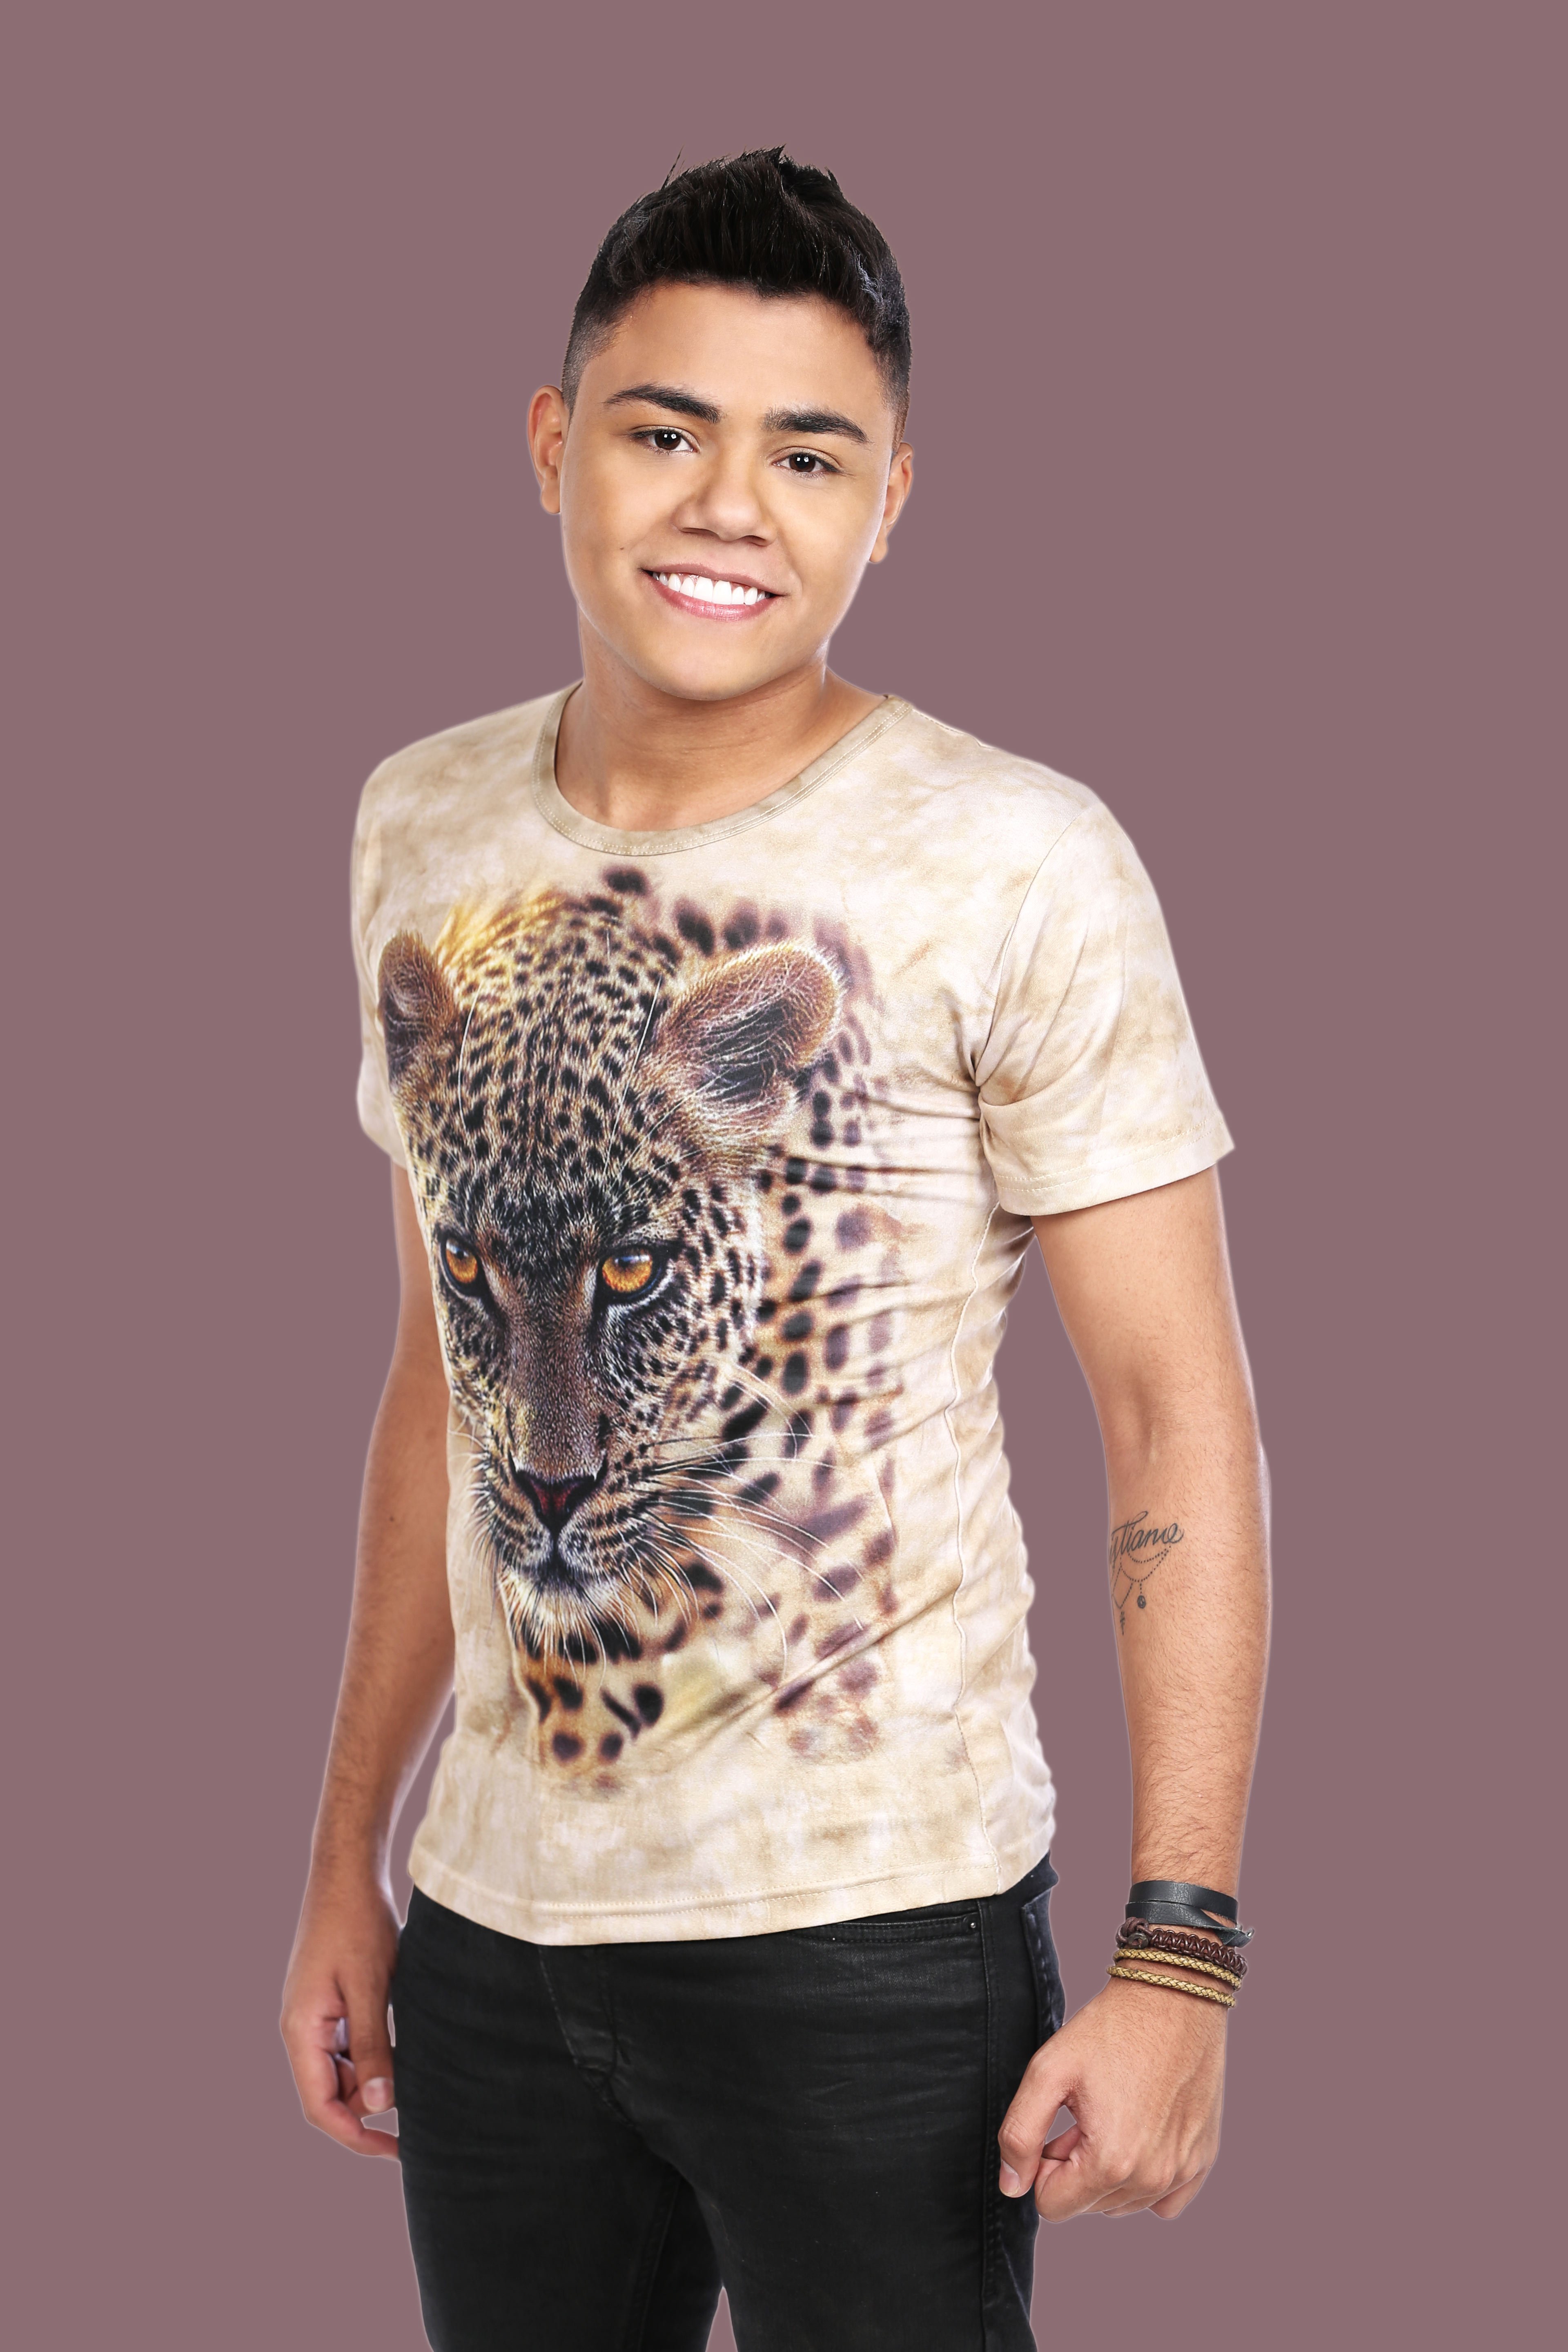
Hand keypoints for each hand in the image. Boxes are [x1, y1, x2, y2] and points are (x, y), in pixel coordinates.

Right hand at [281, 1872, 402, 2158]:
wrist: (347, 1874)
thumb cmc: (357, 1923)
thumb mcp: (372, 1986)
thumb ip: (373, 2045)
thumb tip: (380, 2104)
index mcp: (301, 2031)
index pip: (320, 2106)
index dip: (354, 2136)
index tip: (394, 2150)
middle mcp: (301, 2030)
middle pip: (330, 2094)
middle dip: (368, 2108)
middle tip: (420, 2106)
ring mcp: (313, 2016)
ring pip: (341, 2071)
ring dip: (373, 2078)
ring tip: (417, 2072)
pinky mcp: (328, 2003)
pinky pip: (347, 2045)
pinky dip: (372, 2053)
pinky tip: (401, 2045)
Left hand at [998, 1977, 1226, 2218]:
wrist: (1173, 1996)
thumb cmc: (1111, 2028)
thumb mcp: (1048, 2070)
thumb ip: (1019, 2134)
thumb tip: (1012, 2185)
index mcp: (1110, 2163)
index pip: (1052, 2206)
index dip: (1043, 2165)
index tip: (1060, 2125)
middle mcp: (1152, 2179)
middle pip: (1088, 2206)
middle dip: (1077, 2166)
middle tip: (1087, 2113)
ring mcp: (1183, 2172)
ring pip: (1123, 2204)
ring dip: (1110, 2170)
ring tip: (1114, 2114)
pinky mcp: (1202, 2160)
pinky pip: (1165, 2202)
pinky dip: (1147, 2178)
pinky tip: (1144, 2134)